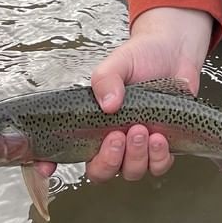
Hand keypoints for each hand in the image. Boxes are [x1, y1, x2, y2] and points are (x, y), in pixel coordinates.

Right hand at [34, 7, 212, 183]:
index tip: (47, 168)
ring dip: (135, 157)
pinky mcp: (163, 146)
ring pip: (131, 171)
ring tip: (142, 130)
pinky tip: (159, 138)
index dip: (50, 165)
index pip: (65, 151)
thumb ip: (107, 79)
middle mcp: (112, 140)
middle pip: (101, 171)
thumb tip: (108, 105)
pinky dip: (158, 158)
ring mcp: (137, 146)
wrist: (175, 50)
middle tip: (117, 136)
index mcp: (93, 123)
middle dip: (108, 160)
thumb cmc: (141, 57)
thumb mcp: (119, 62)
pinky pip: (158, 167)